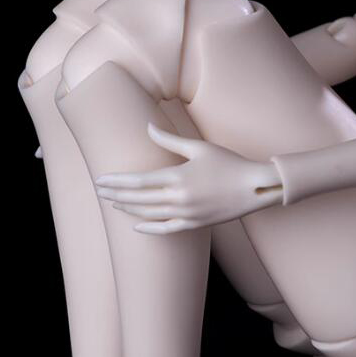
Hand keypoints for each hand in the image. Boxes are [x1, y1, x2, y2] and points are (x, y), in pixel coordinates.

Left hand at [93, 123, 284, 233]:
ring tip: (114, 204)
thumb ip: (169, 140)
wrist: (256, 187)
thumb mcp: (199, 148)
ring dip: (129, 209)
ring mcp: (187, 214)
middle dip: (116, 195)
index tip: (101, 180)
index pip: (138, 181)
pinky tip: (136, 225)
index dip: (117, 182)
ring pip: (149, 214)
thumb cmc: (229, 163)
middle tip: (99, 192)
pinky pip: (166, 229)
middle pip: (139, 199)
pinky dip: (149, 229)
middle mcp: (179, 198)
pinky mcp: (195, 224)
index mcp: (178, 177)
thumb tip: (147, 127)